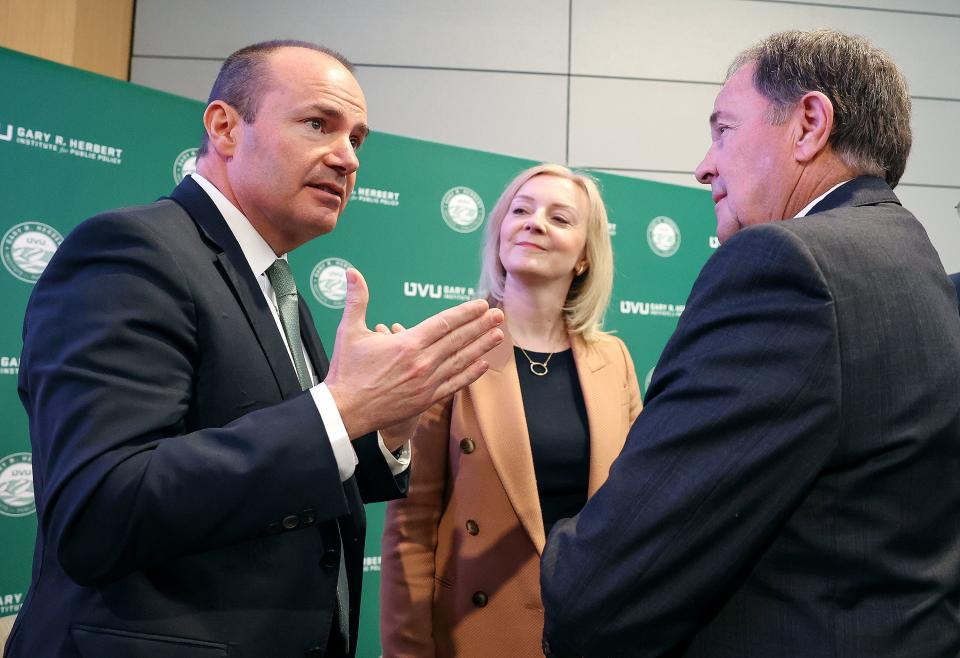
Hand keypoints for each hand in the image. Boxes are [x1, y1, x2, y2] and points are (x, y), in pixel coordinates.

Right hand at [325, 268, 503, 438]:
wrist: (345, 411)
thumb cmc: (347, 371)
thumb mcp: (349, 331)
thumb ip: (357, 300)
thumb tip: (352, 273)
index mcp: (407, 343)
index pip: (444, 323)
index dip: (466, 313)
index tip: (481, 305)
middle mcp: (422, 363)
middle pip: (458, 340)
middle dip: (481, 325)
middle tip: (499, 315)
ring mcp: (427, 383)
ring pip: (461, 361)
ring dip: (482, 347)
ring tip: (499, 335)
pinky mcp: (426, 400)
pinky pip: (455, 384)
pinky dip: (471, 374)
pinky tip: (484, 365)